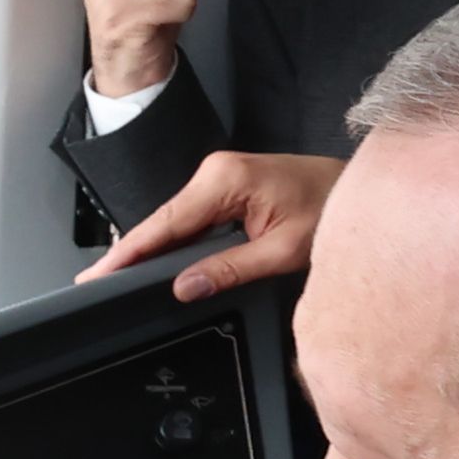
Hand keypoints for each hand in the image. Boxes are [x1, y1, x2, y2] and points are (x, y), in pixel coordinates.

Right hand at [79, 146, 341, 300]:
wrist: (362, 188)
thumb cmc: (334, 211)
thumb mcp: (283, 249)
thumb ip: (230, 270)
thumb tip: (184, 288)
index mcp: (225, 179)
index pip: (165, 223)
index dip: (130, 253)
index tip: (97, 275)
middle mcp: (216, 171)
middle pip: (163, 221)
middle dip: (133, 254)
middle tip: (96, 286)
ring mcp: (220, 176)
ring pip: (175, 221)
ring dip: (152, 250)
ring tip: (117, 279)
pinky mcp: (228, 186)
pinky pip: (191, 218)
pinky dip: (174, 242)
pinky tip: (156, 263)